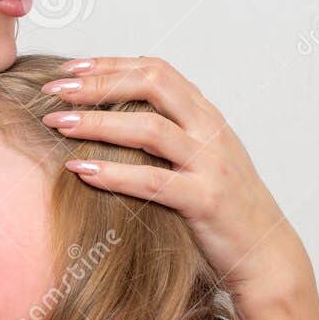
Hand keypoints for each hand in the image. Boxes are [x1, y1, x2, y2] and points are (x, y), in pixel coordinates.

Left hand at [40, 55, 308, 303]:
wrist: (265, 254)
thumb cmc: (221, 208)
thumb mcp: (198, 158)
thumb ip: (167, 132)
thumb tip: (111, 114)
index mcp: (206, 115)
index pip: (156, 69)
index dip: (110, 64)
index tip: (69, 70)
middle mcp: (211, 130)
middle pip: (152, 84)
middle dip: (99, 83)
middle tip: (53, 91)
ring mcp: (212, 163)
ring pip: (151, 129)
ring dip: (98, 122)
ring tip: (58, 124)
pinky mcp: (207, 200)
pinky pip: (153, 180)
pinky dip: (113, 173)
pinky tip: (80, 170)